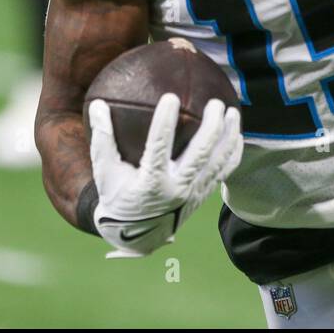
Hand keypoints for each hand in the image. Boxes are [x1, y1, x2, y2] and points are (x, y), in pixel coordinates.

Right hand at [88, 93, 241, 256]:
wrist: (135, 235)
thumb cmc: (117, 196)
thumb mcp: (104, 171)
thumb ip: (103, 139)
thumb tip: (96, 104)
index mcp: (150, 182)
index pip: (159, 148)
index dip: (164, 123)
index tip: (170, 97)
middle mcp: (176, 189)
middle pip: (200, 155)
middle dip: (211, 127)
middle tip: (215, 103)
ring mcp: (193, 193)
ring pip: (217, 163)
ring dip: (228, 137)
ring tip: (233, 112)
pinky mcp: (202, 195)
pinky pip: (223, 173)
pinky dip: (233, 154)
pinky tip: (237, 135)